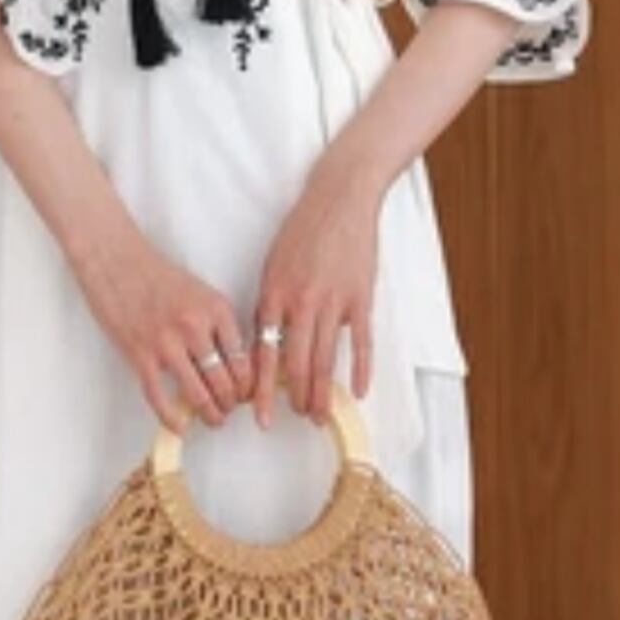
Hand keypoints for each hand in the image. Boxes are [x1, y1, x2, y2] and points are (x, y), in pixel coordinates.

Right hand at [72, 223, 255, 433]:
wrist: (116, 261)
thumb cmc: (157, 276)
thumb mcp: (202, 292)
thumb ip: (219, 325)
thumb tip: (233, 364)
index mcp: (217, 309)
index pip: (243, 359)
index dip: (249, 384)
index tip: (247, 394)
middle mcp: (196, 327)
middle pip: (225, 381)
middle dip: (231, 403)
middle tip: (230, 410)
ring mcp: (167, 343)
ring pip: (198, 394)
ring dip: (210, 414)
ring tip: (213, 420)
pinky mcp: (140, 355)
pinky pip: (161, 397)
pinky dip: (173, 418)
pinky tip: (181, 426)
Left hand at [252, 161, 379, 427]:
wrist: (340, 200)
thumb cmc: (303, 229)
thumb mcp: (274, 265)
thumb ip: (270, 304)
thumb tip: (265, 342)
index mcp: (275, 294)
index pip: (265, 354)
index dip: (262, 388)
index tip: (258, 414)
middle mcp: (302, 303)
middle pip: (296, 364)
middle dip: (294, 398)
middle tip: (294, 419)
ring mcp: (334, 302)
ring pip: (326, 359)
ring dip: (322, 392)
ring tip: (319, 415)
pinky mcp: (361, 298)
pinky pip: (361, 343)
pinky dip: (360, 370)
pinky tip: (357, 392)